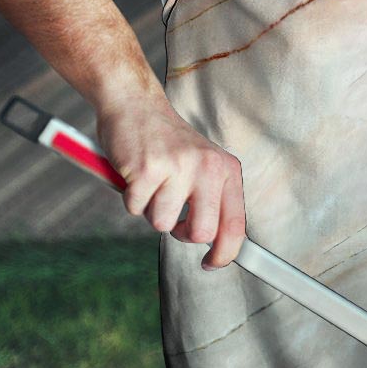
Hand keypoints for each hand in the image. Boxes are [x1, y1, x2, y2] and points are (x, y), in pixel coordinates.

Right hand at [96, 95, 245, 268]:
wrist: (136, 104)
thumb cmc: (167, 143)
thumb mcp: (203, 165)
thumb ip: (213, 200)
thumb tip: (218, 245)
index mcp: (226, 169)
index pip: (235, 224)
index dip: (226, 253)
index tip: (212, 263)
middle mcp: (207, 167)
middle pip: (201, 232)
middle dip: (182, 233)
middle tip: (172, 215)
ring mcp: (178, 167)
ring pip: (162, 224)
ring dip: (151, 210)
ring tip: (152, 183)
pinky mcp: (147, 169)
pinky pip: (135, 208)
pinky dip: (130, 198)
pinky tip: (136, 175)